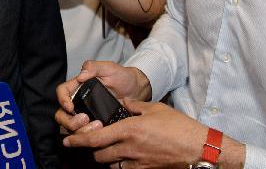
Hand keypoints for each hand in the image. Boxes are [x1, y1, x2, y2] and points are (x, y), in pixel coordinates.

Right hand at [55, 60, 151, 132]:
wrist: (137, 91)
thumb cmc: (122, 77)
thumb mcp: (109, 68)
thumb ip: (94, 67)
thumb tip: (80, 76)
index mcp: (79, 86)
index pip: (62, 92)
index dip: (62, 100)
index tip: (70, 107)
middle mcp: (79, 101)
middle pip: (62, 114)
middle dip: (70, 121)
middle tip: (85, 119)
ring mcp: (86, 115)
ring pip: (72, 128)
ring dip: (82, 130)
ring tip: (99, 125)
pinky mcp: (95, 126)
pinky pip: (86, 135)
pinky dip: (90, 136)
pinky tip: (102, 132)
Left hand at [63, 100, 209, 167]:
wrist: (198, 149)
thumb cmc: (178, 127)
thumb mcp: (155, 108)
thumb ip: (134, 106)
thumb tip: (124, 103)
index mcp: (128, 130)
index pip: (94, 138)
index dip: (77, 140)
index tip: (67, 140)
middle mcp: (129, 149)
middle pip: (99, 154)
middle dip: (92, 149)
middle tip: (93, 141)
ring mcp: (137, 162)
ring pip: (111, 163)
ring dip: (107, 157)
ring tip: (110, 147)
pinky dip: (121, 163)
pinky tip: (126, 156)